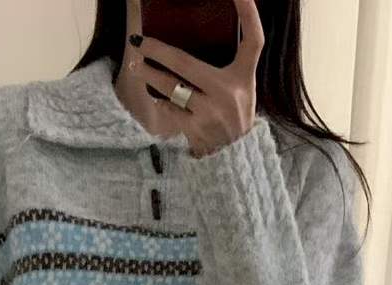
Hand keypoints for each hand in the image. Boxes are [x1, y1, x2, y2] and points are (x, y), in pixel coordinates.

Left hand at [130, 0, 264, 156]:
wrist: (236, 162)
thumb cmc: (234, 118)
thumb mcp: (242, 90)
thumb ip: (228, 67)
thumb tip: (198, 41)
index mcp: (244, 77)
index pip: (253, 38)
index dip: (248, 12)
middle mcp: (229, 93)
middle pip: (186, 63)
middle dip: (158, 51)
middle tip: (141, 41)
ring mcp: (211, 113)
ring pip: (172, 87)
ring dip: (150, 75)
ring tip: (137, 65)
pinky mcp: (196, 130)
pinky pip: (170, 109)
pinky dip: (160, 101)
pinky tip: (153, 95)